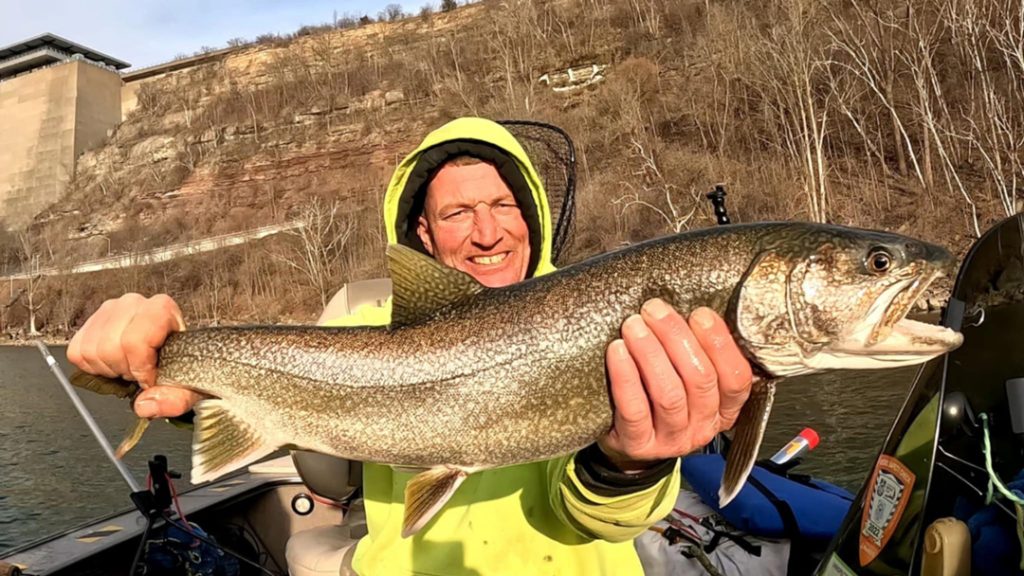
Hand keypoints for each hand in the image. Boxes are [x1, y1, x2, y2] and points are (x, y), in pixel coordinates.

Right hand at [67, 293, 200, 418]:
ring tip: (128, 367)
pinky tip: (114, 364)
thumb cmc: (183, 361)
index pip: (134, 341)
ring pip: (90, 350)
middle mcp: (133, 304)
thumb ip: (176, 398)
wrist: (176, 351)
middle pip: (109, 347)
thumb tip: (145, 405)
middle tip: (140, 373)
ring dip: (108, 369)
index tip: (149, 379)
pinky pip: (76, 352)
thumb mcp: (190, 384)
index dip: (140, 369)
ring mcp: (109, 310)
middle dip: (124, 370)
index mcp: (161, 309)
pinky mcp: (90, 322)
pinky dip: (92, 367)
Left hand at [598, 299, 753, 471]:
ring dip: (651, 353)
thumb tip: (694, 306)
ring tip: (633, 325)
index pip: (736, 377)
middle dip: (676, 337)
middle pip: (700, 379)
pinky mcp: (639, 444)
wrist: (627, 439)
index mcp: (725, 407)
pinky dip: (626, 377)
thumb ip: (698, 350)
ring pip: (669, 394)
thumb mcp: (688, 376)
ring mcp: (672, 439)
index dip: (720, 343)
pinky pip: (635, 409)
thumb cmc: (659, 395)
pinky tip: (617, 351)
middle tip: (653, 310)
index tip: (700, 313)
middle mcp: (704, 426)